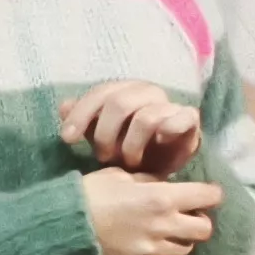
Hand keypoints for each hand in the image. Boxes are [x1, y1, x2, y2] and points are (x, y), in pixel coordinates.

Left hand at [60, 81, 206, 176]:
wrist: (162, 163)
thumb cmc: (128, 147)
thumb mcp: (99, 135)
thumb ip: (83, 120)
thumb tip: (64, 106)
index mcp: (123, 90)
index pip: (99, 93)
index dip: (81, 115)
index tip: (67, 140)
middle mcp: (147, 92)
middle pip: (119, 102)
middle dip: (105, 134)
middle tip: (103, 157)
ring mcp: (170, 104)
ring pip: (146, 117)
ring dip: (132, 145)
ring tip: (128, 162)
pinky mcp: (190, 119)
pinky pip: (180, 119)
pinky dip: (168, 130)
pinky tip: (160, 143)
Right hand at [81, 169, 225, 254]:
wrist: (60, 228)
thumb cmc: (88, 194)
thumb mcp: (119, 176)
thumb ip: (147, 180)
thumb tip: (163, 183)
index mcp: (163, 198)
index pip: (209, 196)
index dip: (210, 194)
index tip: (206, 193)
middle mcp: (165, 226)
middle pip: (205, 229)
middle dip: (199, 221)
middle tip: (186, 215)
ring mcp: (152, 250)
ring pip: (184, 248)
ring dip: (179, 238)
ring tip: (163, 230)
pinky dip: (150, 252)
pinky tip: (135, 243)